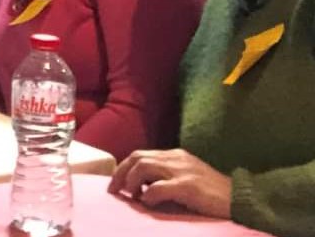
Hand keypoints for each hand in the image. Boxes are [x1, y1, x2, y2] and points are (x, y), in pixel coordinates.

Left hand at [108, 148, 231, 218]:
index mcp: (174, 155)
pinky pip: (159, 187)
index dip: (124, 168)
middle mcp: (176, 158)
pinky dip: (148, 194)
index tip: (116, 183)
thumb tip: (142, 187)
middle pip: (137, 158)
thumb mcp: (187, 176)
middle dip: (121, 173)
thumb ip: (166, 176)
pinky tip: (147, 202)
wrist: (241, 198)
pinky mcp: (188, 187)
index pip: (140, 154)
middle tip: (114, 190)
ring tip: (131, 196)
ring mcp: (182, 171)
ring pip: (144, 167)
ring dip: (132, 182)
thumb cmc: (213, 192)